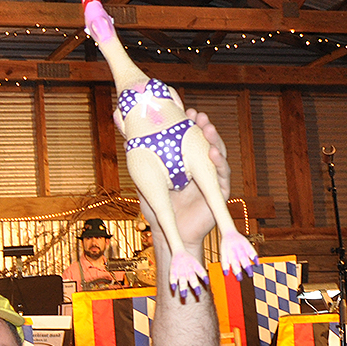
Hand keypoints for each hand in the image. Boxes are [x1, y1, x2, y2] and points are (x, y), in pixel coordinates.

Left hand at [138, 108, 230, 251]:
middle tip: (197, 114)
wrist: (170, 235)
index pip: (190, 139)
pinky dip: (218, 163)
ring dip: (213, 140)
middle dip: (202, 127)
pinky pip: (221, 176)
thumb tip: (126, 138)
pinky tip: (212, 152)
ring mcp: (211, 179)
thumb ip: (139, 159)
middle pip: (205, 143)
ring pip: (216, 155)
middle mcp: (200, 168)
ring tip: (207, 127)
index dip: (188, 125)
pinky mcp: (219, 192)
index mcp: (186, 163)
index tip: (184, 110)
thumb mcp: (146, 181)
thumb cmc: (158, 209)